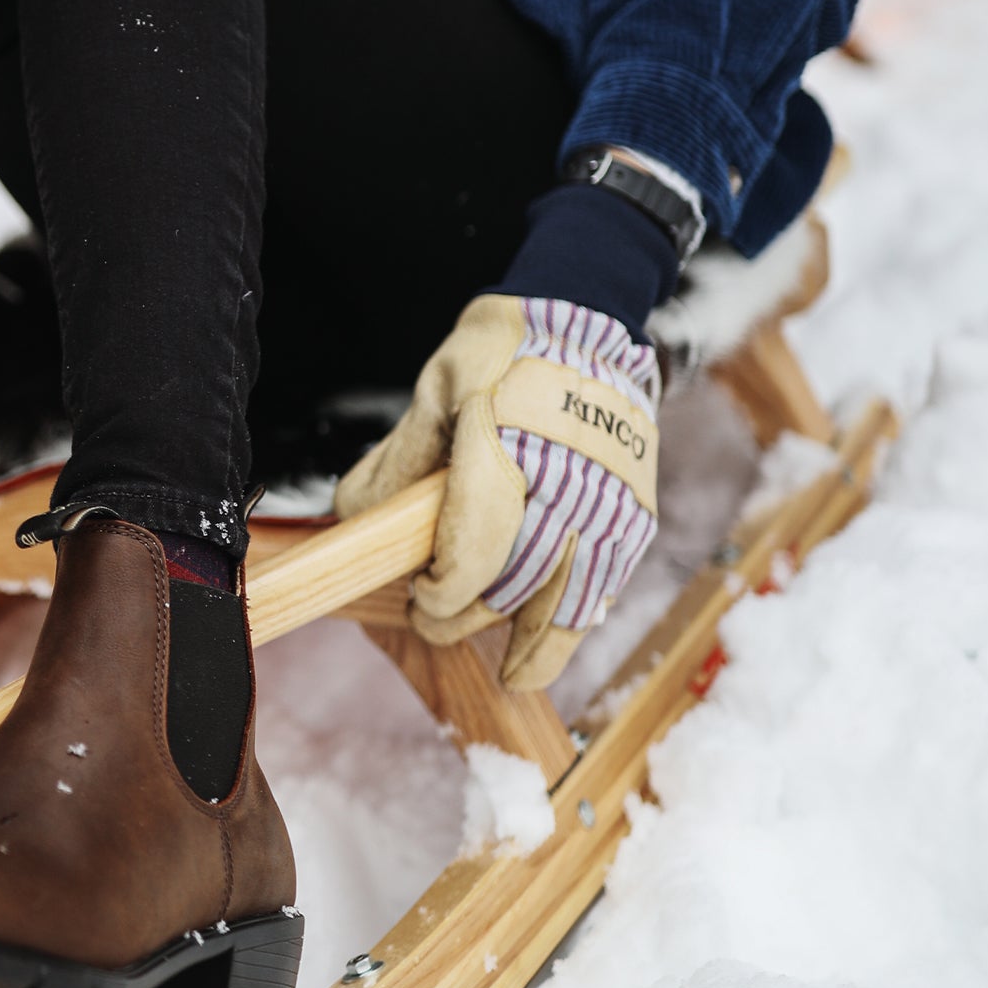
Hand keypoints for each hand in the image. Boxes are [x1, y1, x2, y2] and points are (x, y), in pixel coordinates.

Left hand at [334, 294, 660, 689]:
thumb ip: (400, 461)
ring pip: (569, 600)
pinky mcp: (633, 509)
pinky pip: (605, 584)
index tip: (420, 598)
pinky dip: (575, 623)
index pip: (472, 553)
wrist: (591, 314)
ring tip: (511, 672)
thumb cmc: (504, 350)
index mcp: (505, 447)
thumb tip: (353, 518)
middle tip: (433, 620)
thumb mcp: (437, 387)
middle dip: (466, 616)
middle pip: (512, 585)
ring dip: (533, 646)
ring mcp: (606, 499)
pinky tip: (548, 646)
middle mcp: (564, 480)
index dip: (442, 594)